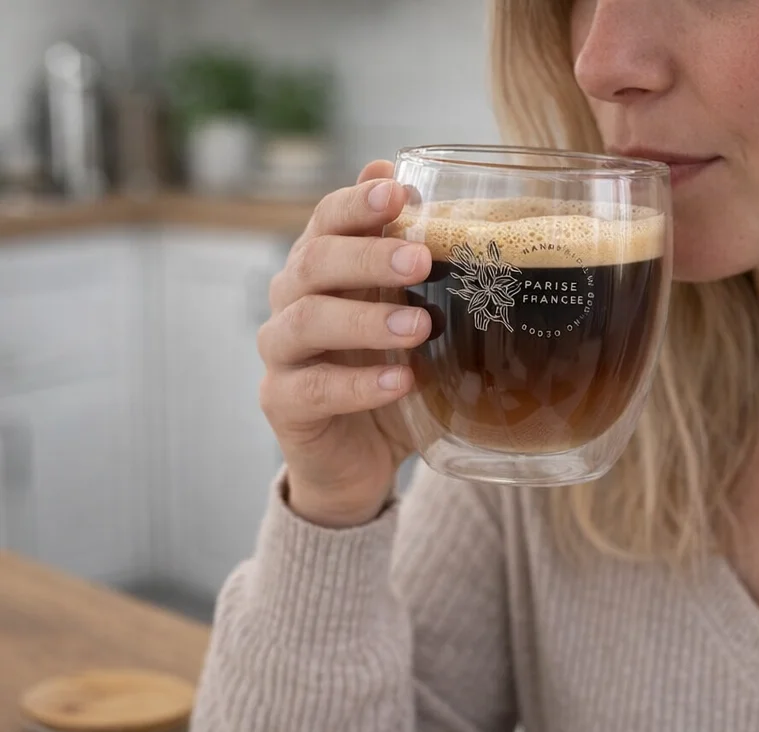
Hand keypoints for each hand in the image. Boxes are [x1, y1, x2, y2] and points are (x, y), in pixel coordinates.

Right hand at [258, 159, 431, 527]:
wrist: (360, 460)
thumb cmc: (387, 375)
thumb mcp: (409, 319)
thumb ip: (412, 268)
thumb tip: (422, 190)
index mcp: (322, 271)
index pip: (327, 221)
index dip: (356, 204)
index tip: (398, 192)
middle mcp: (293, 302)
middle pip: (314, 263)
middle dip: (368, 257)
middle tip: (420, 260)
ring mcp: (282, 355)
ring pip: (306, 321)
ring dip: (365, 320)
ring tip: (419, 328)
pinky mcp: (284, 404)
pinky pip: (314, 389)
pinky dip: (359, 384)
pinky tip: (400, 382)